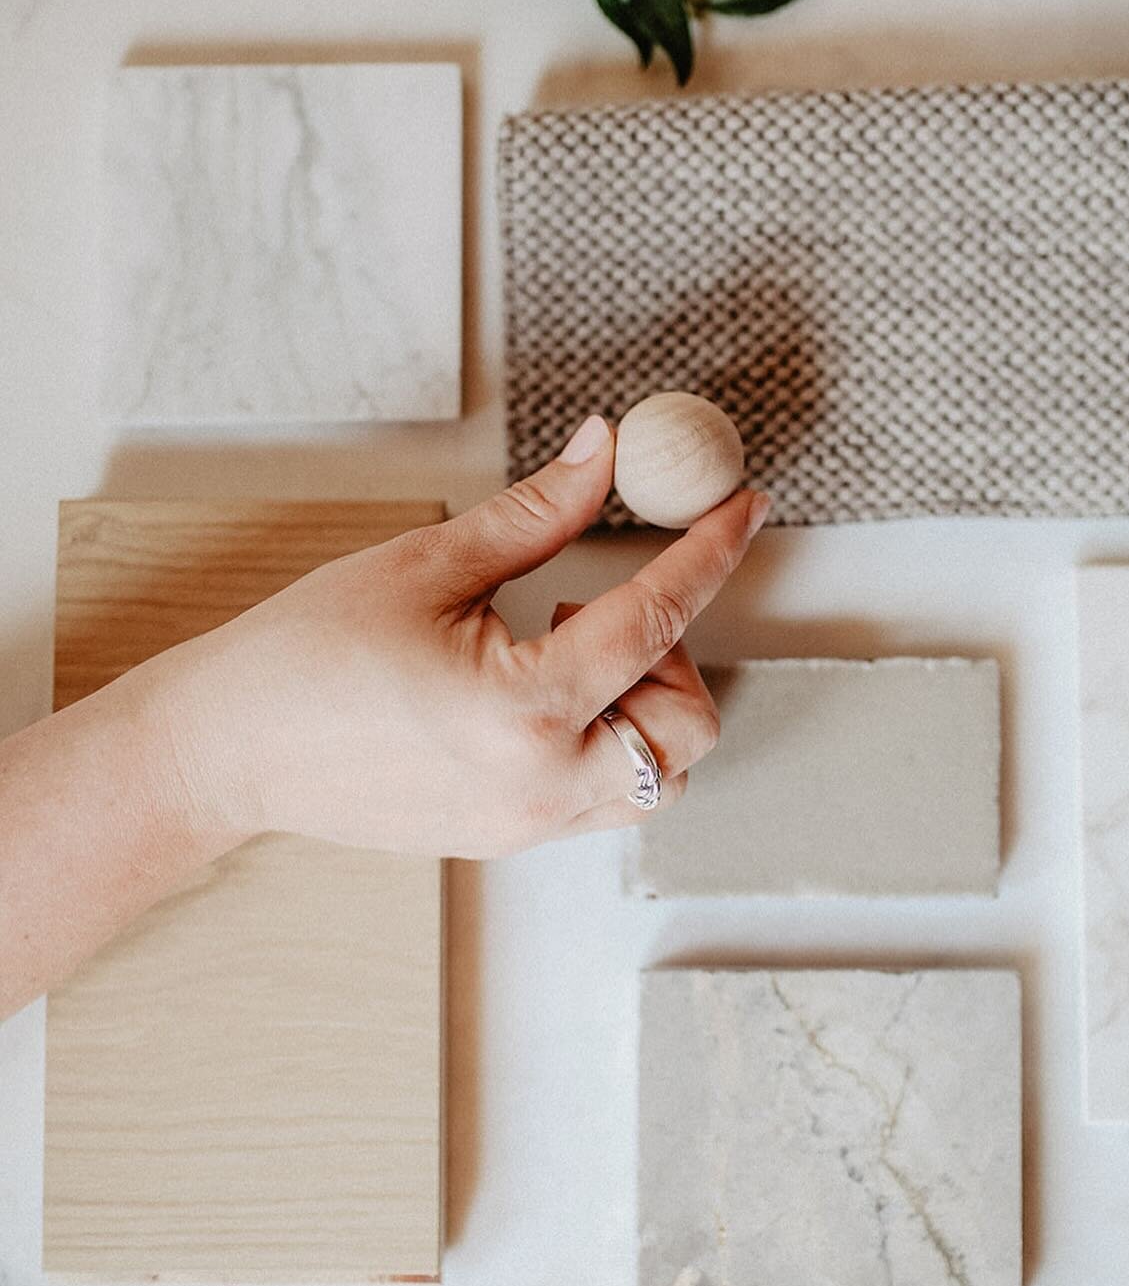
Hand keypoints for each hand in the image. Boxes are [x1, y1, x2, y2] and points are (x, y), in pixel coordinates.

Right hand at [166, 415, 767, 856]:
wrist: (228, 750)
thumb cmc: (308, 653)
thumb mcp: (428, 565)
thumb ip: (538, 512)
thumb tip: (605, 449)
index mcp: (522, 708)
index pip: (657, 619)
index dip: (711, 552)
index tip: (742, 506)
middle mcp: (539, 783)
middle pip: (686, 726)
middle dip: (675, 654)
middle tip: (597, 605)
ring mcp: (526, 823)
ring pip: (657, 777)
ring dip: (645, 706)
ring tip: (563, 652)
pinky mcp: (507, 837)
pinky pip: (602, 797)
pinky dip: (607, 740)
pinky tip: (541, 692)